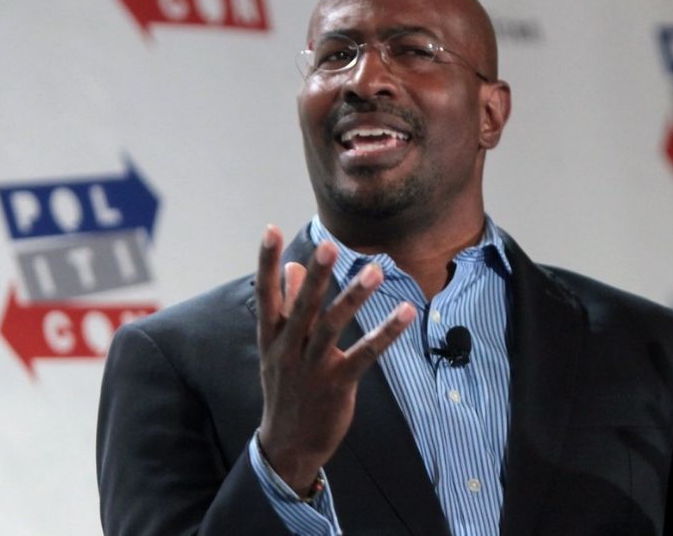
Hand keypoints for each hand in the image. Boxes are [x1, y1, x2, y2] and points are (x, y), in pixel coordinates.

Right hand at [254, 225, 414, 494]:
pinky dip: (386, 332)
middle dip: (316, 276)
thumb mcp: (278, 347)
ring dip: (354, 297)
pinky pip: (365, 354)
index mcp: (272, 337)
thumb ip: (286, 304)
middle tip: (329, 245)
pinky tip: (406, 312)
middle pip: (303, 307)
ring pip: (333, 327)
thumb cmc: (286, 387)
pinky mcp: (338, 384)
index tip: (269, 228)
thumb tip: (290, 266)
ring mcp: (313, 368)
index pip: (266, 294)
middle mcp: (289, 349)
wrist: (288, 445)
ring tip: (375, 271)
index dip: (266, 262)